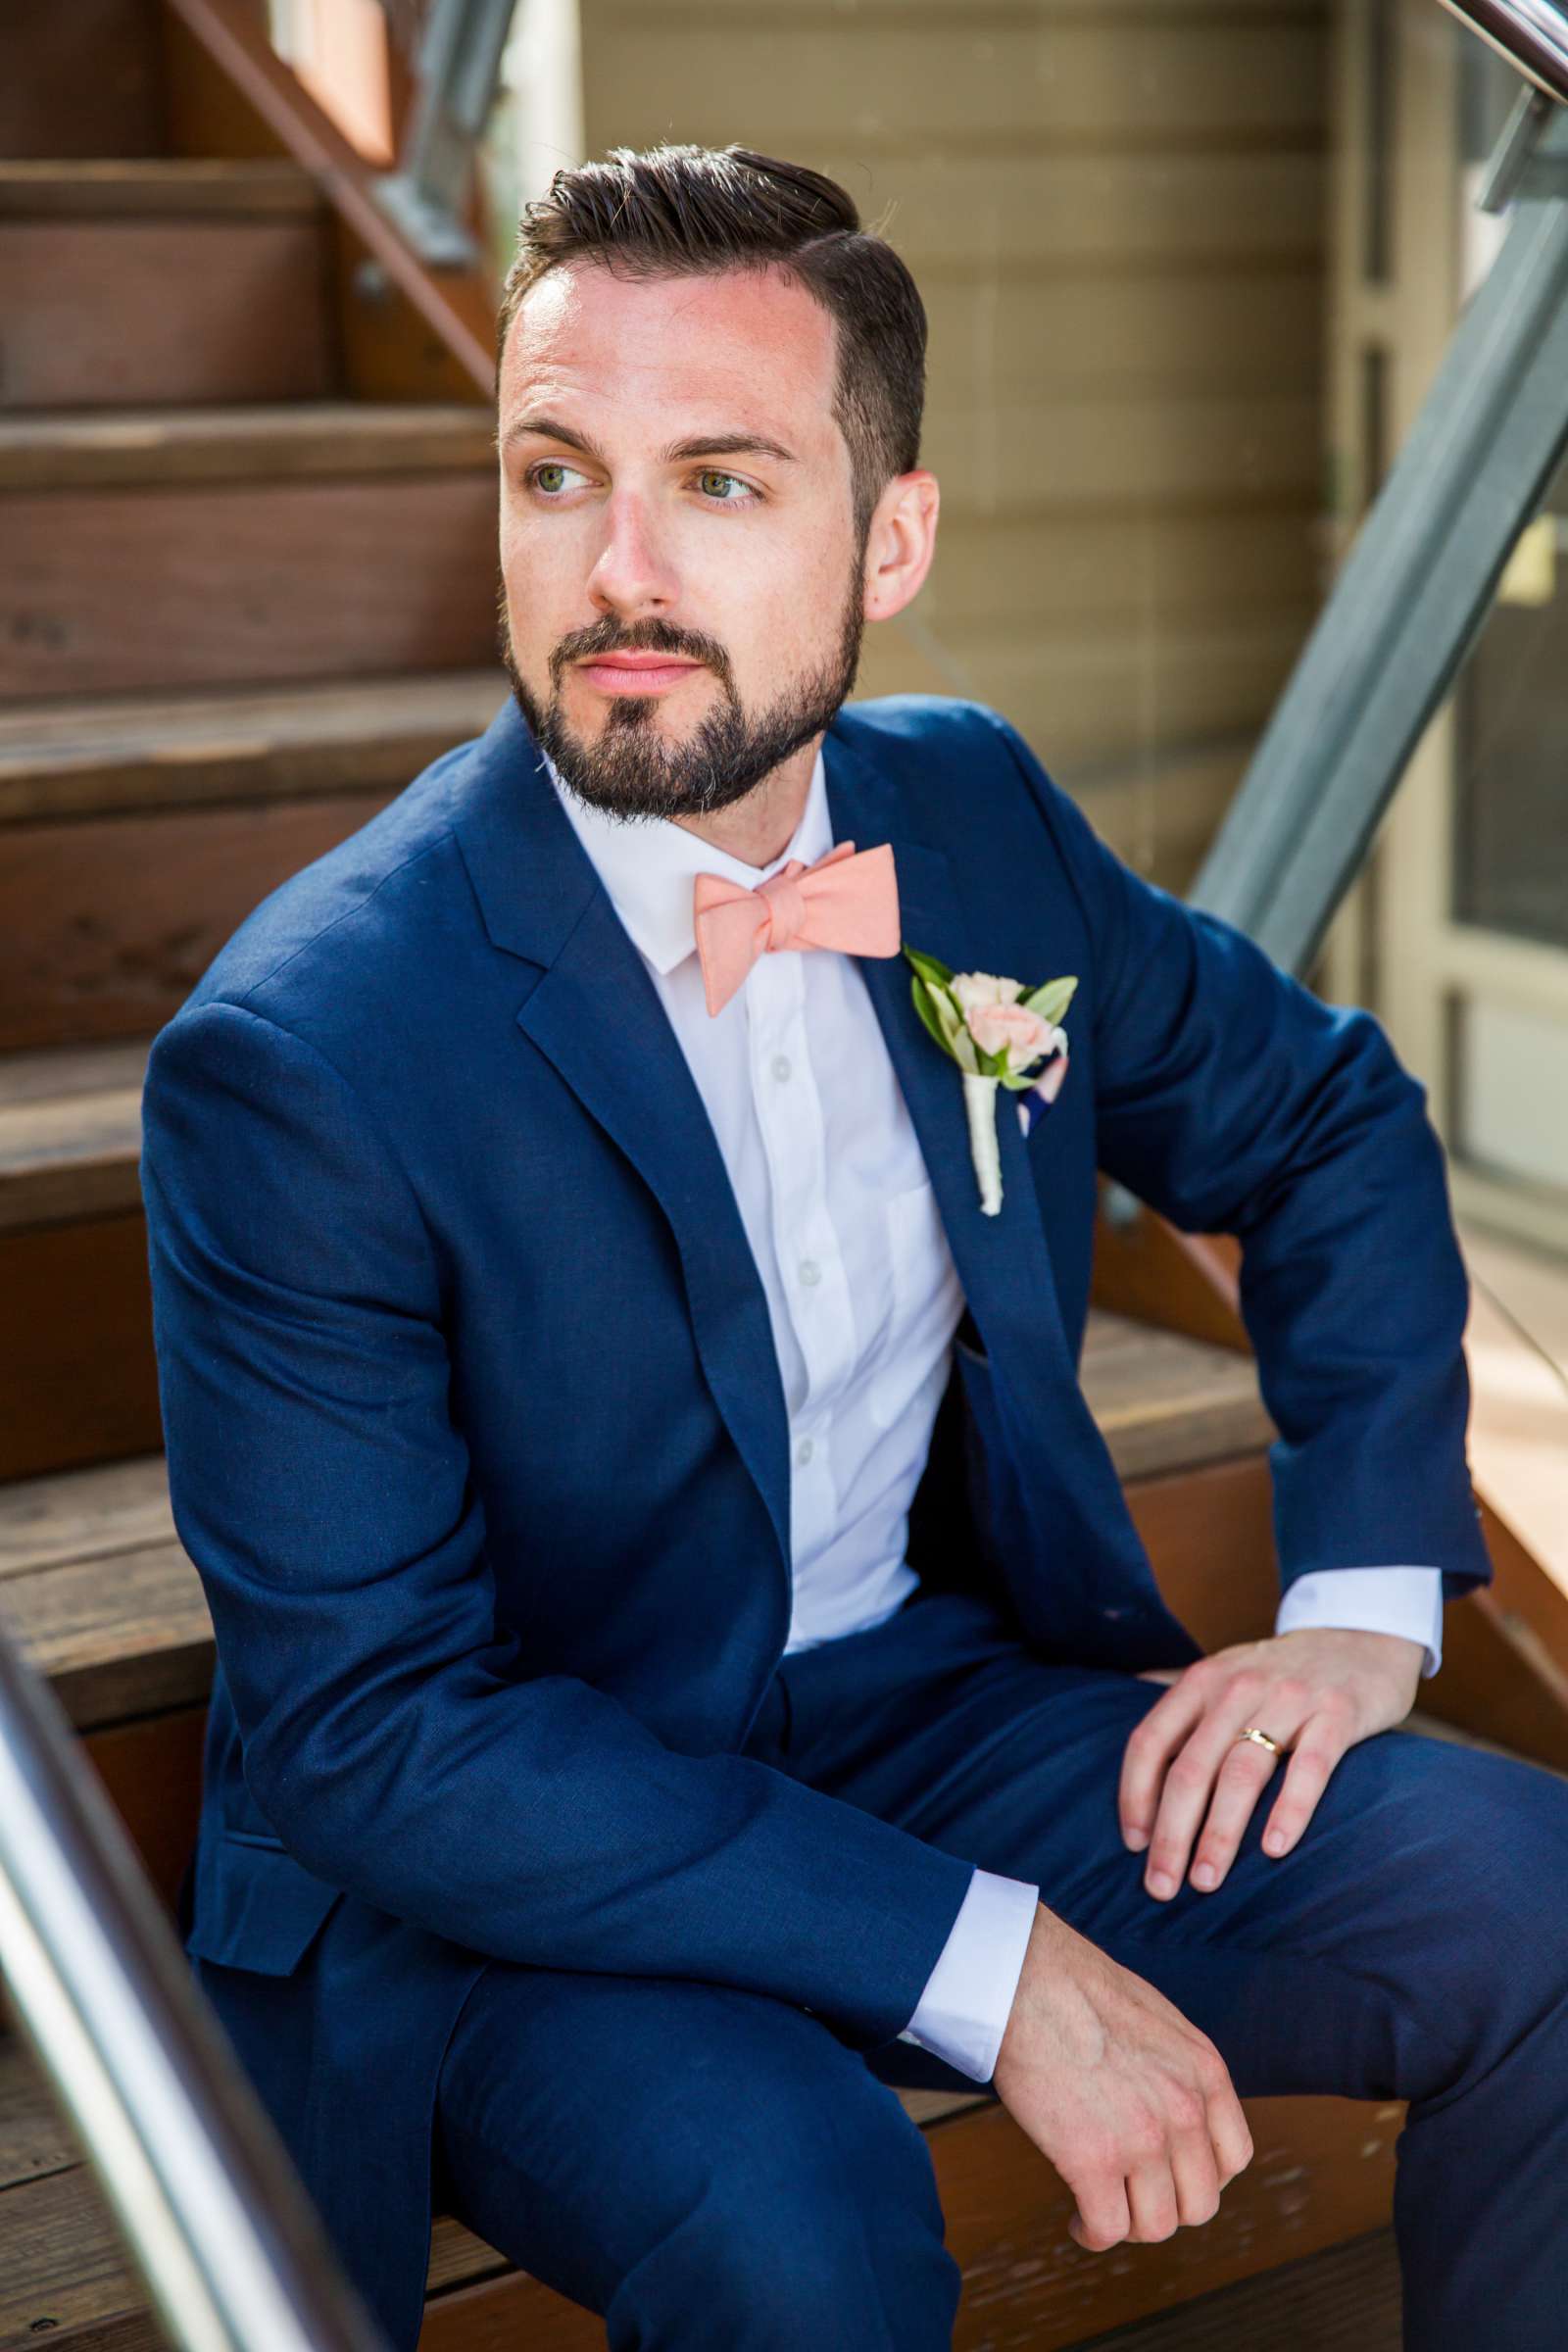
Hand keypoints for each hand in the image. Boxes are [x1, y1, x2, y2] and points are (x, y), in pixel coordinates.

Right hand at [993, 1902, 1252, 2248]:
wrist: (1026, 1975)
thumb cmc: (1074, 1985)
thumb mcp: (1155, 2019)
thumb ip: (1174, 2067)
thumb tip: (1164, 2103)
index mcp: (1204, 2072)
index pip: (1234, 2158)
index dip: (1200, 2177)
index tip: (1168, 2176)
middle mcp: (1185, 2111)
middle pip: (1198, 2204)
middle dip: (1163, 2207)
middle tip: (1128, 2195)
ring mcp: (1143, 2140)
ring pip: (1155, 2226)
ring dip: (1127, 2225)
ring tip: (1099, 2211)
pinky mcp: (1093, 2160)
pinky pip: (1107, 2228)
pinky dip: (1092, 2233)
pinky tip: (1076, 2219)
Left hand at [1121, 1627, 1423, 1899]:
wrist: (1360, 1639)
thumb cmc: (1280, 1674)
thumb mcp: (1224, 1675)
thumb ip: (1181, 1705)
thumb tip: (1128, 1723)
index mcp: (1201, 1682)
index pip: (1151, 1741)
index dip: (1135, 1795)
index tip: (1134, 1845)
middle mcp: (1237, 1687)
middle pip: (1191, 1768)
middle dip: (1171, 1833)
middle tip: (1161, 1888)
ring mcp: (1288, 1699)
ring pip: (1242, 1772)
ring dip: (1219, 1833)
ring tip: (1206, 1881)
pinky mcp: (1337, 1714)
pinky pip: (1310, 1767)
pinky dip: (1289, 1809)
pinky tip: (1275, 1850)